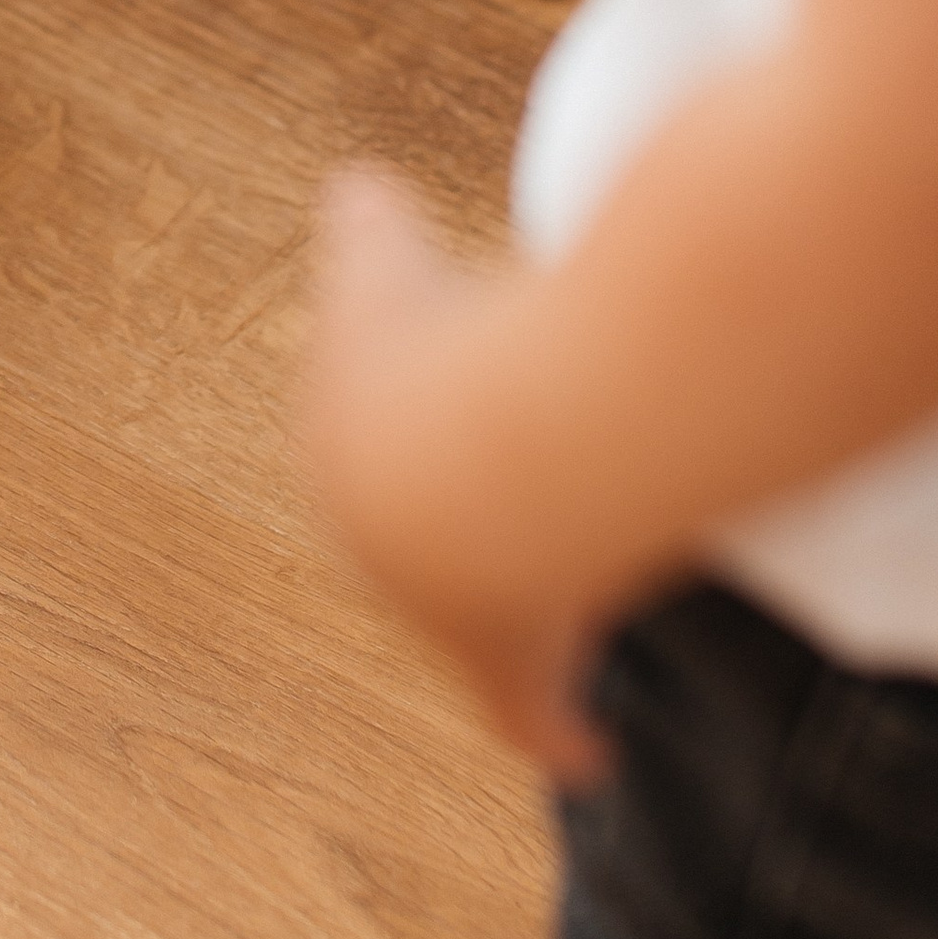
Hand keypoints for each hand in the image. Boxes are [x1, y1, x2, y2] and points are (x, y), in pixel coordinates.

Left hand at [304, 168, 610, 786]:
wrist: (465, 460)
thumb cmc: (429, 347)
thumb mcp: (383, 252)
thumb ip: (368, 217)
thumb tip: (360, 183)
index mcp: (347, 462)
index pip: (371, 469)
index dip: (418, 459)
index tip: (449, 459)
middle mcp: (380, 554)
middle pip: (423, 561)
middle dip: (459, 548)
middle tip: (517, 539)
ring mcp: (439, 617)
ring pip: (479, 633)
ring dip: (519, 629)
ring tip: (558, 633)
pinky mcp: (508, 665)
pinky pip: (534, 715)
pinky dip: (561, 737)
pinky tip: (590, 756)